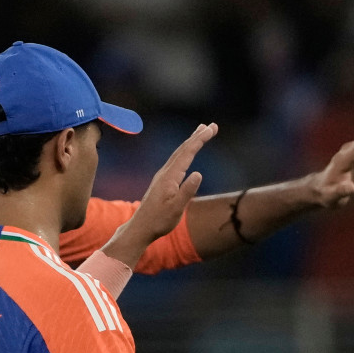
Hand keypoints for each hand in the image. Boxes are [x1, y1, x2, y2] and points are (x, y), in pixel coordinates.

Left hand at [127, 123, 218, 241]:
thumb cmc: (159, 221)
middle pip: (183, 149)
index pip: (188, 153)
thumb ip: (187, 191)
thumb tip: (199, 173)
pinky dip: (185, 152)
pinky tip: (187, 153)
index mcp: (170, 176)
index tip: (212, 129)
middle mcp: (165, 172)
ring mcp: (163, 176)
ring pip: (179, 153)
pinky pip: (176, 160)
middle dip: (198, 136)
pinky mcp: (163, 181)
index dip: (200, 139)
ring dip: (191, 142)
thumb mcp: (176, 208)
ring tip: (201, 132)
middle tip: (212, 125)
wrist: (141, 227)